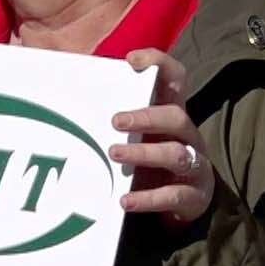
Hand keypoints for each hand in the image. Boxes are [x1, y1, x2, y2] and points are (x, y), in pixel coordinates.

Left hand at [112, 48, 215, 227]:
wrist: (180, 206)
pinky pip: (174, 196)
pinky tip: (125, 200)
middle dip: (147, 116)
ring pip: (176, 154)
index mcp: (170, 115)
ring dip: (144, 153)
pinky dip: (148, 198)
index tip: (132, 60)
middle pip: (177, 117)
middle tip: (115, 120)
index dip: (159, 64)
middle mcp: (187, 137)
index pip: (175, 79)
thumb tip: (69, 96)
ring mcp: (195, 166)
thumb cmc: (149, 162)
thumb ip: (115, 118)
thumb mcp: (137, 136)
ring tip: (114, 154)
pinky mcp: (193, 196)